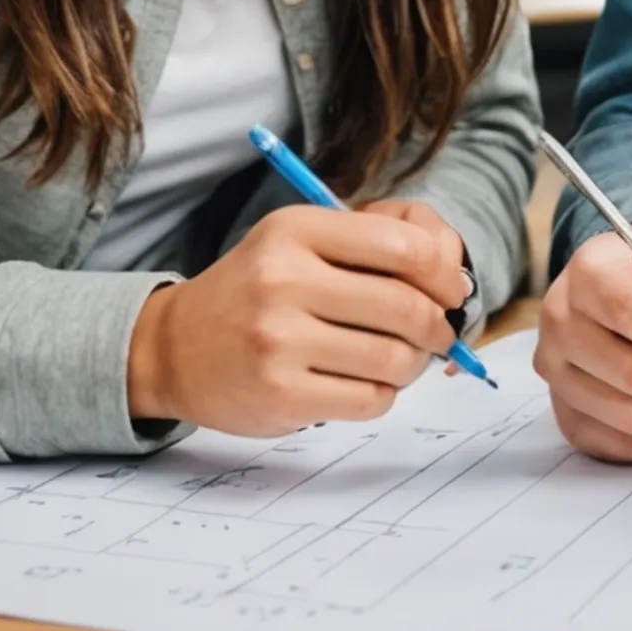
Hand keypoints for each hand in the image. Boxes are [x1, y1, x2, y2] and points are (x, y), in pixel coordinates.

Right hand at [124, 202, 473, 434]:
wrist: (176, 346)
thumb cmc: (260, 288)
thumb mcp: (305, 238)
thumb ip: (382, 236)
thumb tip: (455, 271)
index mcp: (296, 230)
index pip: (404, 246)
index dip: (444, 272)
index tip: (451, 289)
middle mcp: (284, 280)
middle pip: (407, 307)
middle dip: (439, 326)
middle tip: (438, 333)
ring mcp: (279, 341)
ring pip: (395, 359)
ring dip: (413, 364)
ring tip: (399, 358)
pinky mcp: (281, 395)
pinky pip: (370, 400)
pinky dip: (382, 395)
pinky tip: (363, 382)